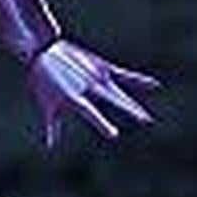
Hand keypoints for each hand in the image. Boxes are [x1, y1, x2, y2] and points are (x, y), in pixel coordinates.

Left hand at [26, 38, 159, 148]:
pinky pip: (124, 75)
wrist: (43, 49)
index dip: (102, 123)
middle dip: (129, 111)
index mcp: (74, 97)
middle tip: (145, 120)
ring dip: (133, 105)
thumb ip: (53, 126)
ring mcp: (97, 75)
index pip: (91, 113)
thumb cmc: (41, 80)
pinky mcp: (102, 66)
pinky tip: (155, 85)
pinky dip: (139, 81)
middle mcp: (89, 86)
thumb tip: (51, 146)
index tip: (114, 134)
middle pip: (114, 100)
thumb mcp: (47, 104)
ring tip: (146, 117)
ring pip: (120, 93)